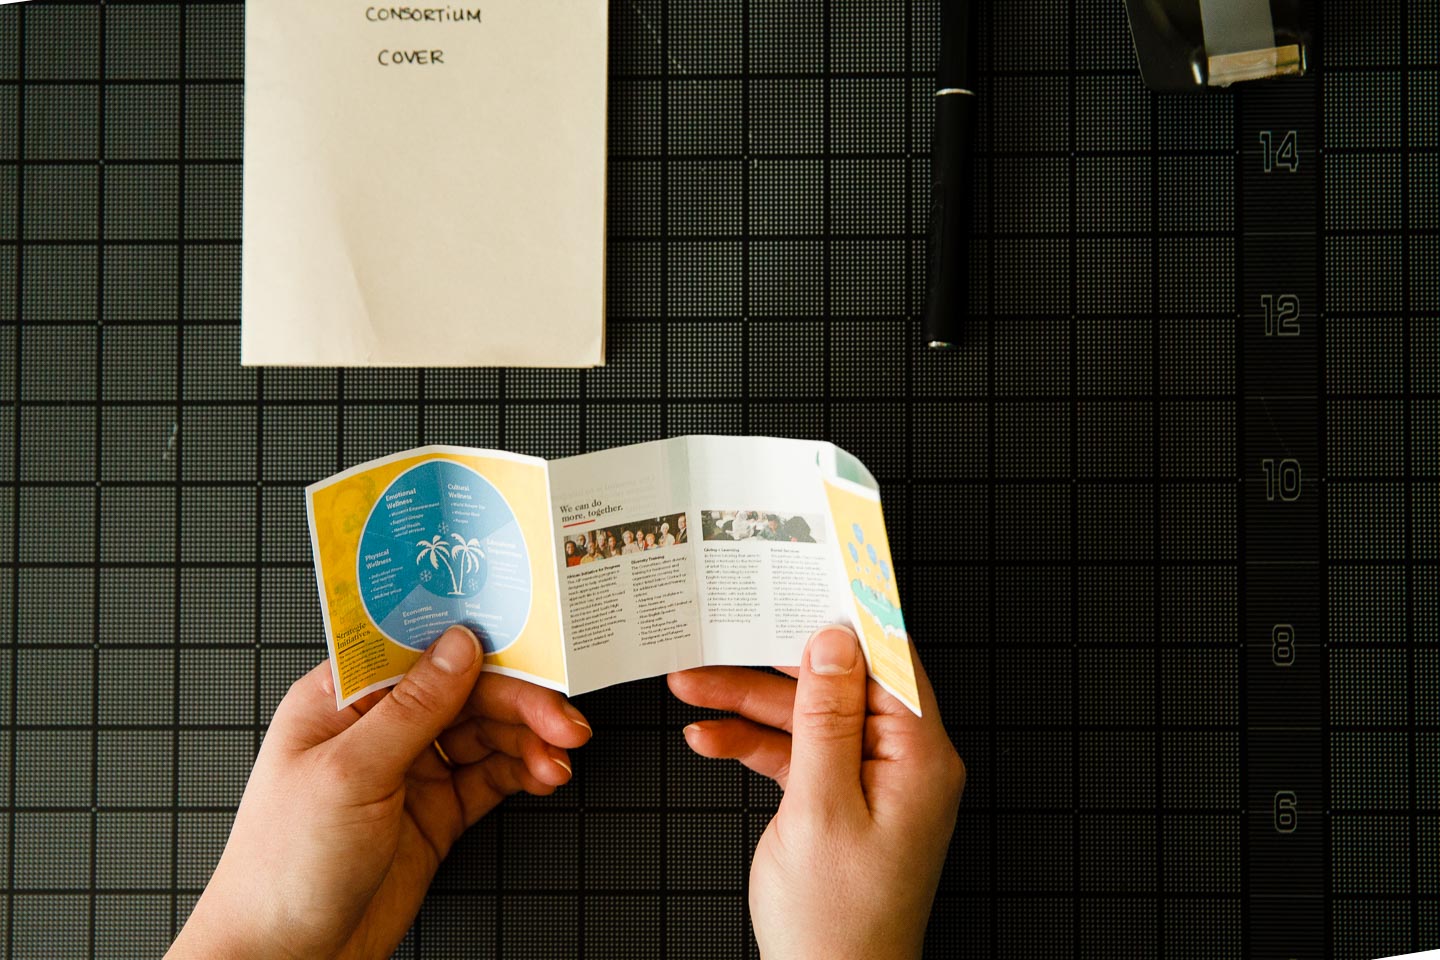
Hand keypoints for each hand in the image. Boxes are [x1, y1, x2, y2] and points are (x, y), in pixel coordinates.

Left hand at [168, 625, 592, 959]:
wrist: (287, 958)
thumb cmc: (283, 868)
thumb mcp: (350, 774)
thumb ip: (413, 708)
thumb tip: (459, 644)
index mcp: (341, 699)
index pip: (418, 647)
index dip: (474, 640)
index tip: (528, 640)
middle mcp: (379, 727)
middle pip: (465, 690)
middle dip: (520, 701)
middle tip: (562, 718)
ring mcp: (410, 770)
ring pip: (486, 732)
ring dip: (529, 738)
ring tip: (560, 755)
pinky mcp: (437, 811)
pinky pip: (492, 775)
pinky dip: (525, 770)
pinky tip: (546, 772)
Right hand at [668, 626, 963, 959]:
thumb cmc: (838, 920)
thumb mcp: (822, 806)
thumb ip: (824, 719)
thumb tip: (834, 642)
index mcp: (918, 756)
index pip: (889, 662)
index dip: (850, 618)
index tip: (812, 576)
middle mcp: (901, 761)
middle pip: (835, 685)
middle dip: (771, 664)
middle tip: (722, 634)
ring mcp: (868, 781)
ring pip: (806, 718)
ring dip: (748, 704)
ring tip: (689, 685)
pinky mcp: (836, 800)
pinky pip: (795, 755)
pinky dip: (752, 744)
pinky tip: (708, 737)